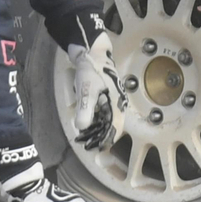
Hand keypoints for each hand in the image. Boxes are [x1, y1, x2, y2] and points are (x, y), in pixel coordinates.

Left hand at [67, 32, 125, 150]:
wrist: (93, 53)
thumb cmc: (91, 71)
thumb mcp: (86, 91)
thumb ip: (85, 109)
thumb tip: (81, 127)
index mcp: (117, 104)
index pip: (115, 129)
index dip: (106, 140)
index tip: (95, 148)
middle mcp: (118, 104)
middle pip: (112, 126)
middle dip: (101, 137)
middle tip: (87, 144)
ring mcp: (114, 100)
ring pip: (108, 120)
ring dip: (98, 129)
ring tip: (86, 137)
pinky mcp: (107, 96)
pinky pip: (104, 113)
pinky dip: (97, 120)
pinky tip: (88, 123)